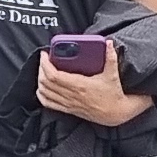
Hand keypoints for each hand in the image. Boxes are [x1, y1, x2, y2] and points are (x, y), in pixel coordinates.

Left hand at [35, 42, 151, 125]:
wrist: (116, 113)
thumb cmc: (113, 94)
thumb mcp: (112, 74)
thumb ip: (110, 57)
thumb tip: (109, 43)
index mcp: (80, 85)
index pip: (54, 75)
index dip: (45, 64)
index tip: (44, 55)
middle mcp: (71, 95)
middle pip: (46, 82)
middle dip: (41, 69)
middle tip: (44, 60)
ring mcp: (68, 103)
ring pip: (45, 93)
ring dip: (40, 81)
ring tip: (43, 71)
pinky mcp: (68, 109)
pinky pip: (48, 104)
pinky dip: (42, 95)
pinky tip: (42, 88)